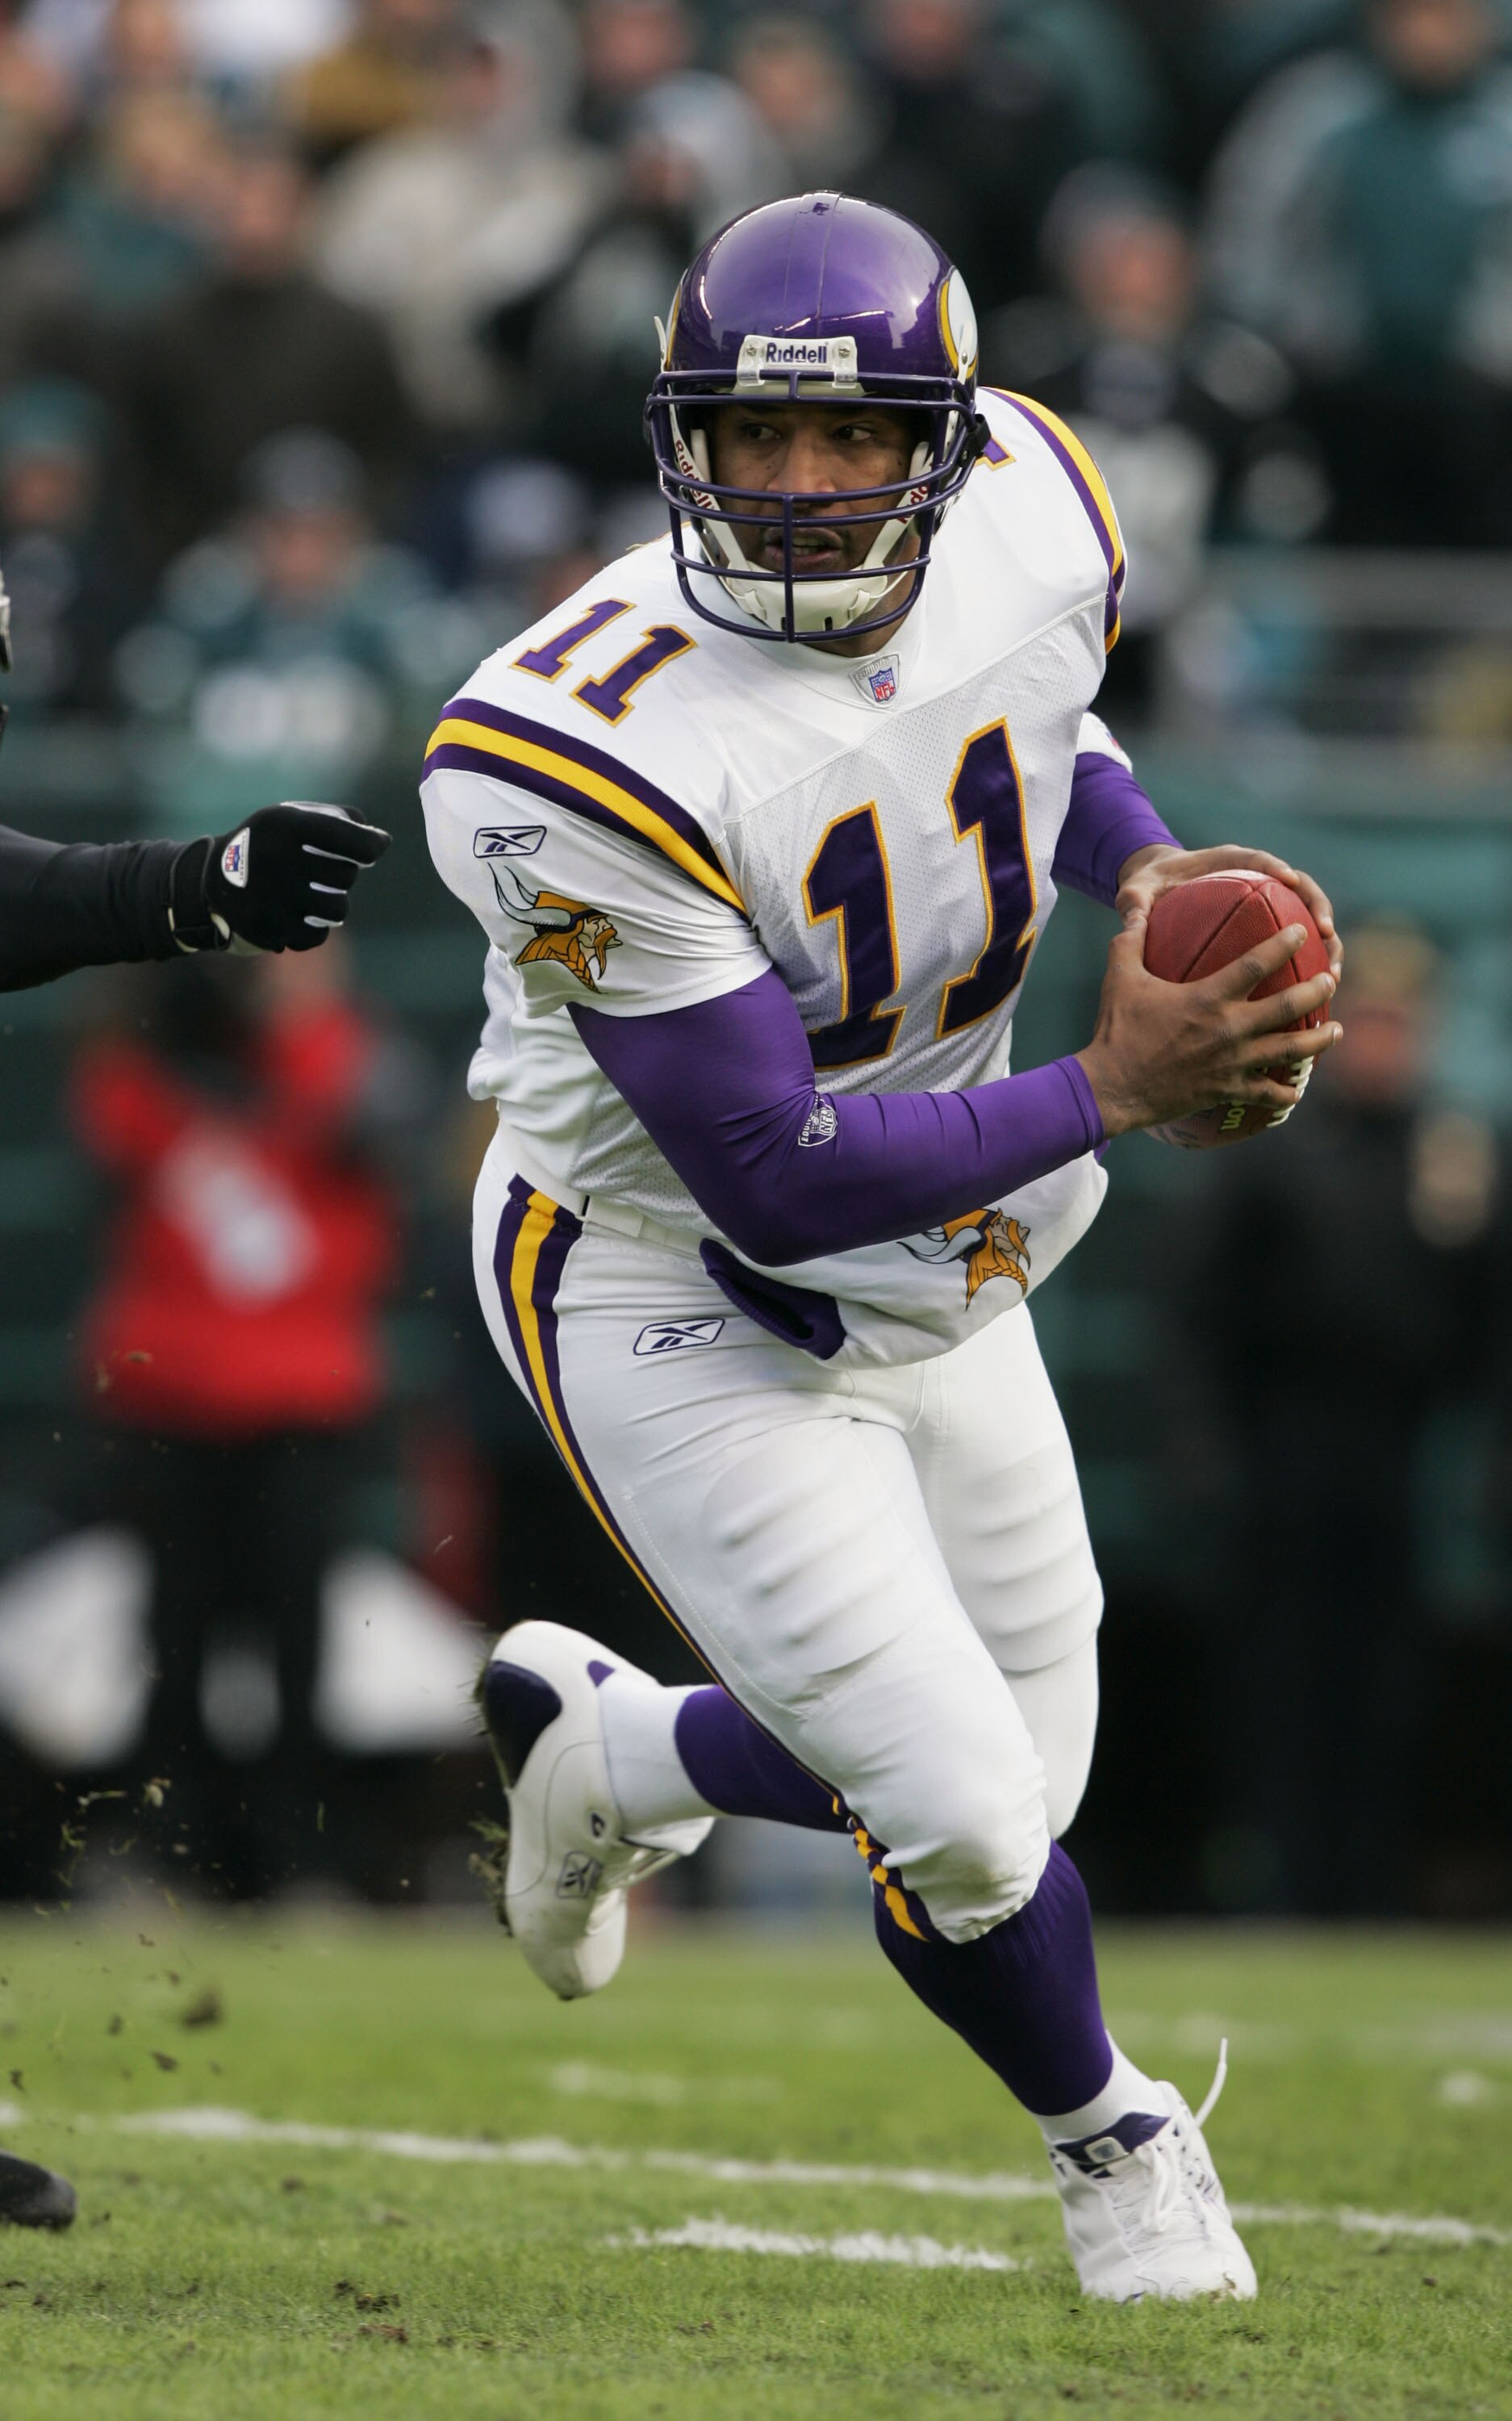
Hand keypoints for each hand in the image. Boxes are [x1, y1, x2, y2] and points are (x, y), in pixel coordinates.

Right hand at [174, 802, 390, 953]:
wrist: (212, 881)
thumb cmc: (268, 844)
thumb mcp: (291, 816)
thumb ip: (338, 820)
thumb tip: (380, 840)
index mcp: (287, 825)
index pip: (354, 841)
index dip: (372, 846)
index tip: (374, 848)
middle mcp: (278, 859)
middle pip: (346, 876)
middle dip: (343, 874)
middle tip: (325, 872)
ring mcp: (271, 897)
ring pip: (337, 911)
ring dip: (334, 905)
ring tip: (316, 895)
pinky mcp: (267, 928)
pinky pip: (316, 936)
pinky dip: (313, 928)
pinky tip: (298, 914)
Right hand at [1076, 912, 1341, 1138]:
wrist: (1112, 1087)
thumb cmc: (1116, 1030)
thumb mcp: (1120, 977)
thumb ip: (1130, 940)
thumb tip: (1133, 910)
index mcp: (1208, 996)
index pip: (1257, 962)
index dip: (1284, 943)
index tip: (1301, 931)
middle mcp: (1229, 1028)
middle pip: (1288, 1006)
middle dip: (1316, 990)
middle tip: (1331, 980)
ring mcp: (1232, 1062)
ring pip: (1289, 1050)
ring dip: (1318, 1040)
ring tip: (1335, 1030)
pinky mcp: (1226, 1090)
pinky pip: (1265, 1093)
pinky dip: (1284, 1093)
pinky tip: (1296, 1090)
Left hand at [1116, 843, 1342, 981]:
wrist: (1156, 888)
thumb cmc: (1149, 886)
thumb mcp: (1136, 892)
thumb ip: (1135, 903)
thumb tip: (1130, 917)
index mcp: (1229, 861)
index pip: (1259, 860)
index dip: (1277, 868)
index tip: (1290, 881)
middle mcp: (1258, 881)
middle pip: (1301, 890)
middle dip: (1318, 909)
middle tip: (1325, 934)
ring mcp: (1269, 908)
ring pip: (1308, 924)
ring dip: (1325, 948)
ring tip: (1331, 976)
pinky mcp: (1272, 936)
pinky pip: (1298, 954)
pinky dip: (1308, 974)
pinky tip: (1315, 1006)